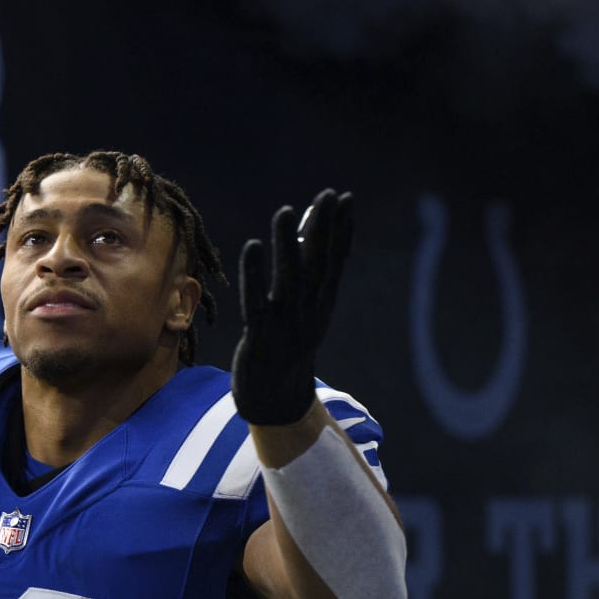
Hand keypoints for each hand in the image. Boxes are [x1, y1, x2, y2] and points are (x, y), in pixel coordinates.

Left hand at [231, 188, 353, 424]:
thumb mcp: (305, 314)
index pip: (334, 262)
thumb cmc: (287, 350)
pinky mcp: (259, 337)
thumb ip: (308, 278)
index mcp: (321, 306)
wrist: (277, 404)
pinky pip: (256, 303)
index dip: (340, 231)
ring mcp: (284, 325)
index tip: (345, 199)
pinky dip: (254, 276)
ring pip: (288, 280)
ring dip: (287, 246)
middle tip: (328, 195)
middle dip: (322, 229)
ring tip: (284, 212)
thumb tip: (308, 237)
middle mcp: (307, 312)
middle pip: (317, 266)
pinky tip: (252, 248)